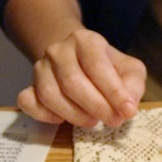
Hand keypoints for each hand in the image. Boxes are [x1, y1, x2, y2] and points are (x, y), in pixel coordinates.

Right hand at [17, 29, 145, 127]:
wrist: (79, 60)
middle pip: (72, 82)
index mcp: (85, 41)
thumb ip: (133, 85)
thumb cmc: (108, 68)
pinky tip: (63, 120)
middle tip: (113, 120)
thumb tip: (128, 107)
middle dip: (97, 107)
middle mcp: (58, 50)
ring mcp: (40, 68)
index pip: (97, 67)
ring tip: (93, 120)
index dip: (114, 93)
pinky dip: (45, 116)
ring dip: (75, 115)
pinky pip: (28, 102)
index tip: (128, 112)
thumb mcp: (130, 70)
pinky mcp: (29, 86)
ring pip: (50, 95)